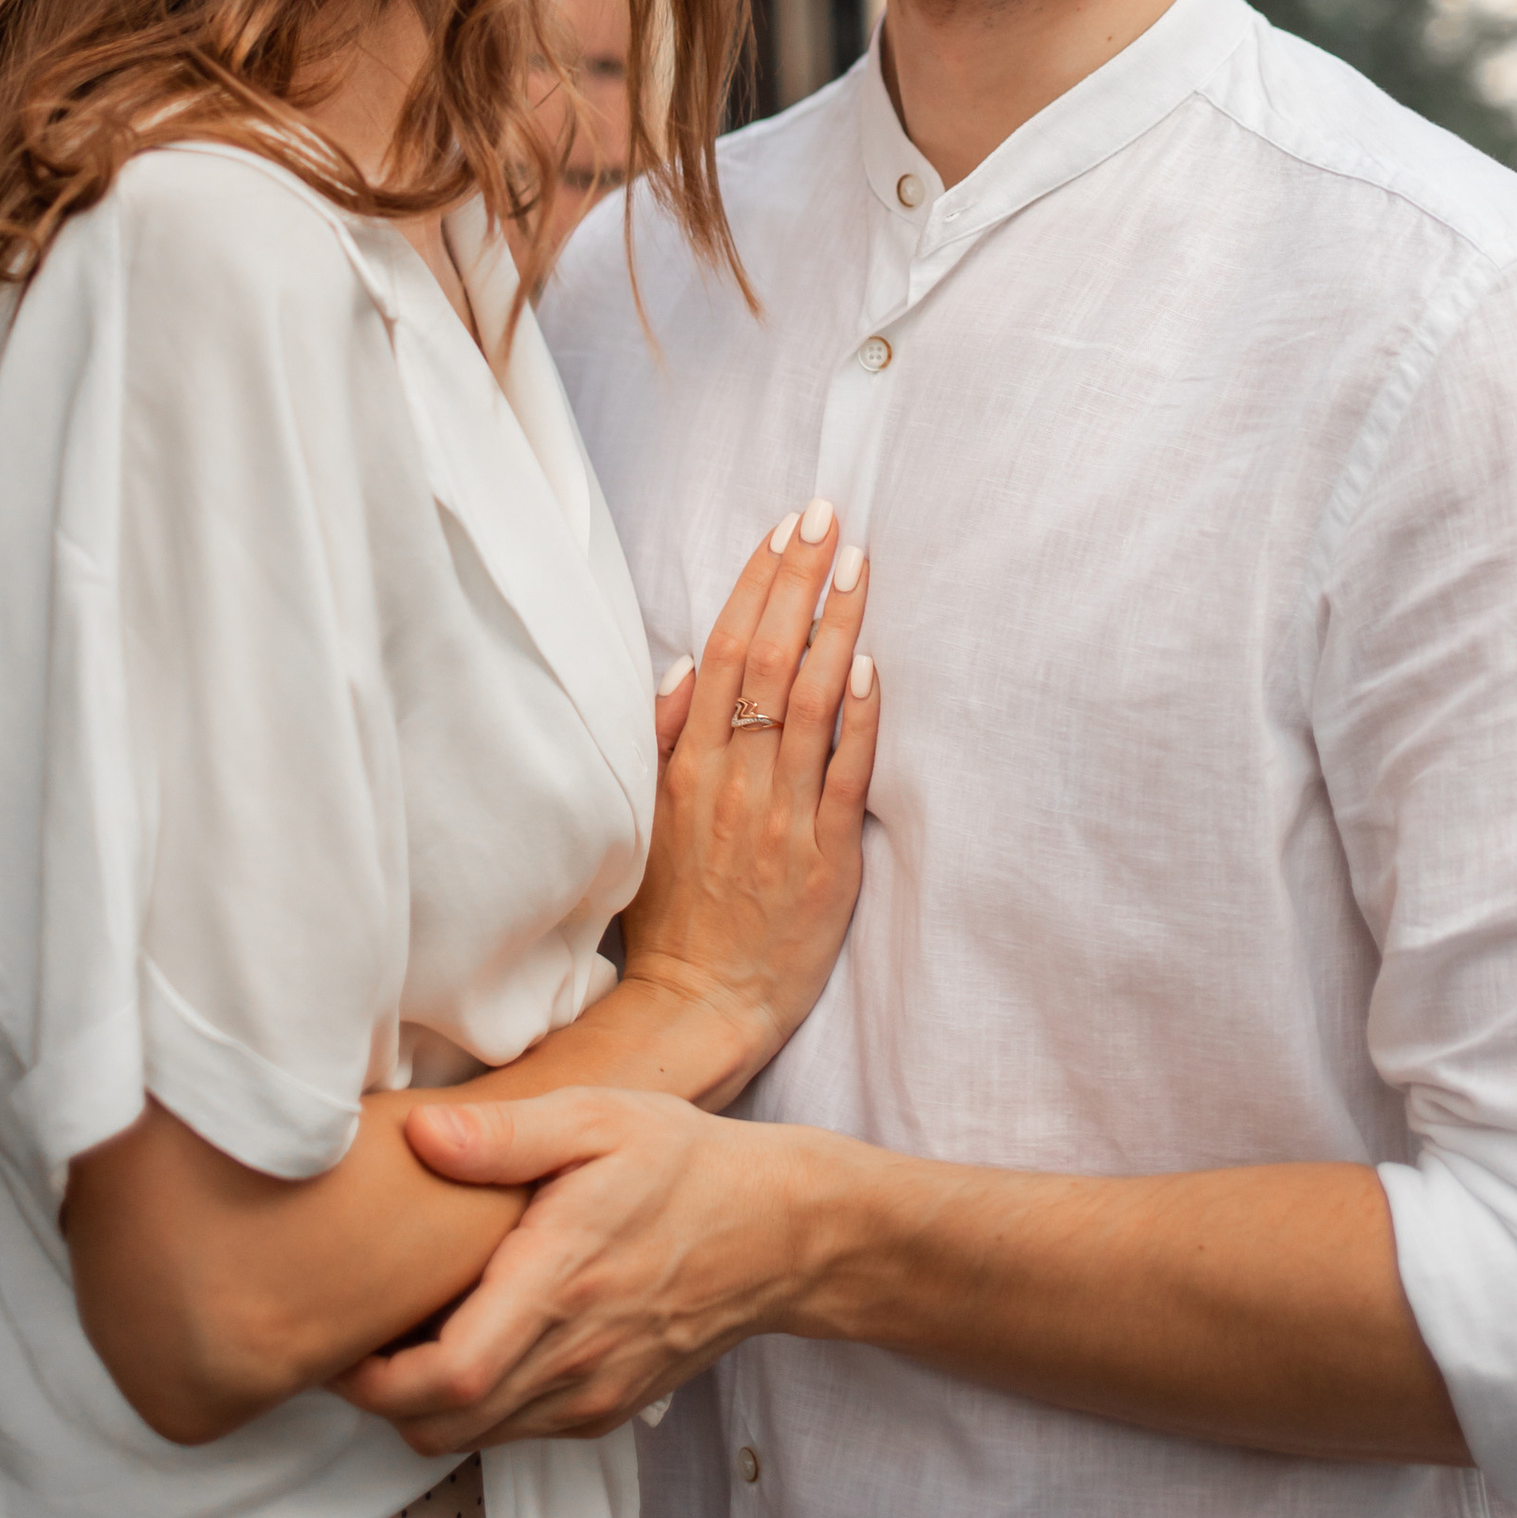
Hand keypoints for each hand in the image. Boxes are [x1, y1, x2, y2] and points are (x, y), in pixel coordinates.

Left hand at [333, 1085, 824, 1445]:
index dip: (373, 1378)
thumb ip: (506, 1132)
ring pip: (473, 1440)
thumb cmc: (681, 1162)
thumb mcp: (598, 1117)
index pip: (445, 1376)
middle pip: (441, 1426)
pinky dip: (477, 1408)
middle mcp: (575, 1355)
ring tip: (410, 1338)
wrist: (777, 1231)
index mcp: (561, 1282)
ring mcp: (593, 1392)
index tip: (343, 1336)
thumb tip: (422, 1136)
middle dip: (382, 1399)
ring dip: (426, 1407)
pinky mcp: (607, 1409)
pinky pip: (516, 1433)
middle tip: (360, 1336)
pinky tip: (475, 1344)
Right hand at [619, 502, 880, 1092]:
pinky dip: (859, 716)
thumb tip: (680, 664)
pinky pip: (845, 773)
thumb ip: (661, 741)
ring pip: (812, 701)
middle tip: (829, 517)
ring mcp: (781, 814)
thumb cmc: (674, 909)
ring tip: (859, 565)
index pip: (725, 650)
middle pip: (769, 659)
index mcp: (689, 765)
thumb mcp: (644, 819)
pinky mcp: (825, 854)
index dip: (758, 583)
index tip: (786, 529)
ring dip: (836, 626)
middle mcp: (733, 778)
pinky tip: (873, 664)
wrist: (700, 1000)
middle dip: (800, 580)